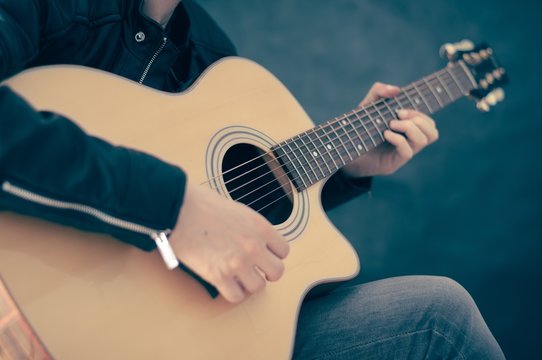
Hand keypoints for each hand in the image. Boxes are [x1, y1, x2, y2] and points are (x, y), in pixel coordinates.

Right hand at [168, 183, 289, 302]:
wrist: (178, 210)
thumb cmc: (202, 204)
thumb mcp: (238, 210)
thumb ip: (251, 228)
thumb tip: (256, 241)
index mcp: (260, 227)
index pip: (283, 251)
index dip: (273, 254)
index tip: (265, 255)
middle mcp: (253, 247)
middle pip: (277, 272)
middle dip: (267, 272)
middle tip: (256, 269)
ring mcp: (237, 263)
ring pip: (258, 287)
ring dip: (249, 283)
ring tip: (238, 276)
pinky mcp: (219, 276)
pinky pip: (236, 296)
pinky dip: (232, 292)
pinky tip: (226, 282)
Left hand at [342, 82, 438, 177]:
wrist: (342, 149)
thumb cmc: (358, 127)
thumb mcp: (367, 105)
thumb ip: (379, 91)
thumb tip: (396, 90)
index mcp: (407, 129)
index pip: (428, 122)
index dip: (420, 114)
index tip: (399, 109)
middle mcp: (408, 142)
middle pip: (432, 132)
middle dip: (418, 119)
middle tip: (397, 116)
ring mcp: (402, 153)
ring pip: (425, 140)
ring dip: (410, 128)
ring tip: (391, 124)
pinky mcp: (393, 163)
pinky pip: (408, 152)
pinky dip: (399, 139)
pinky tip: (385, 134)